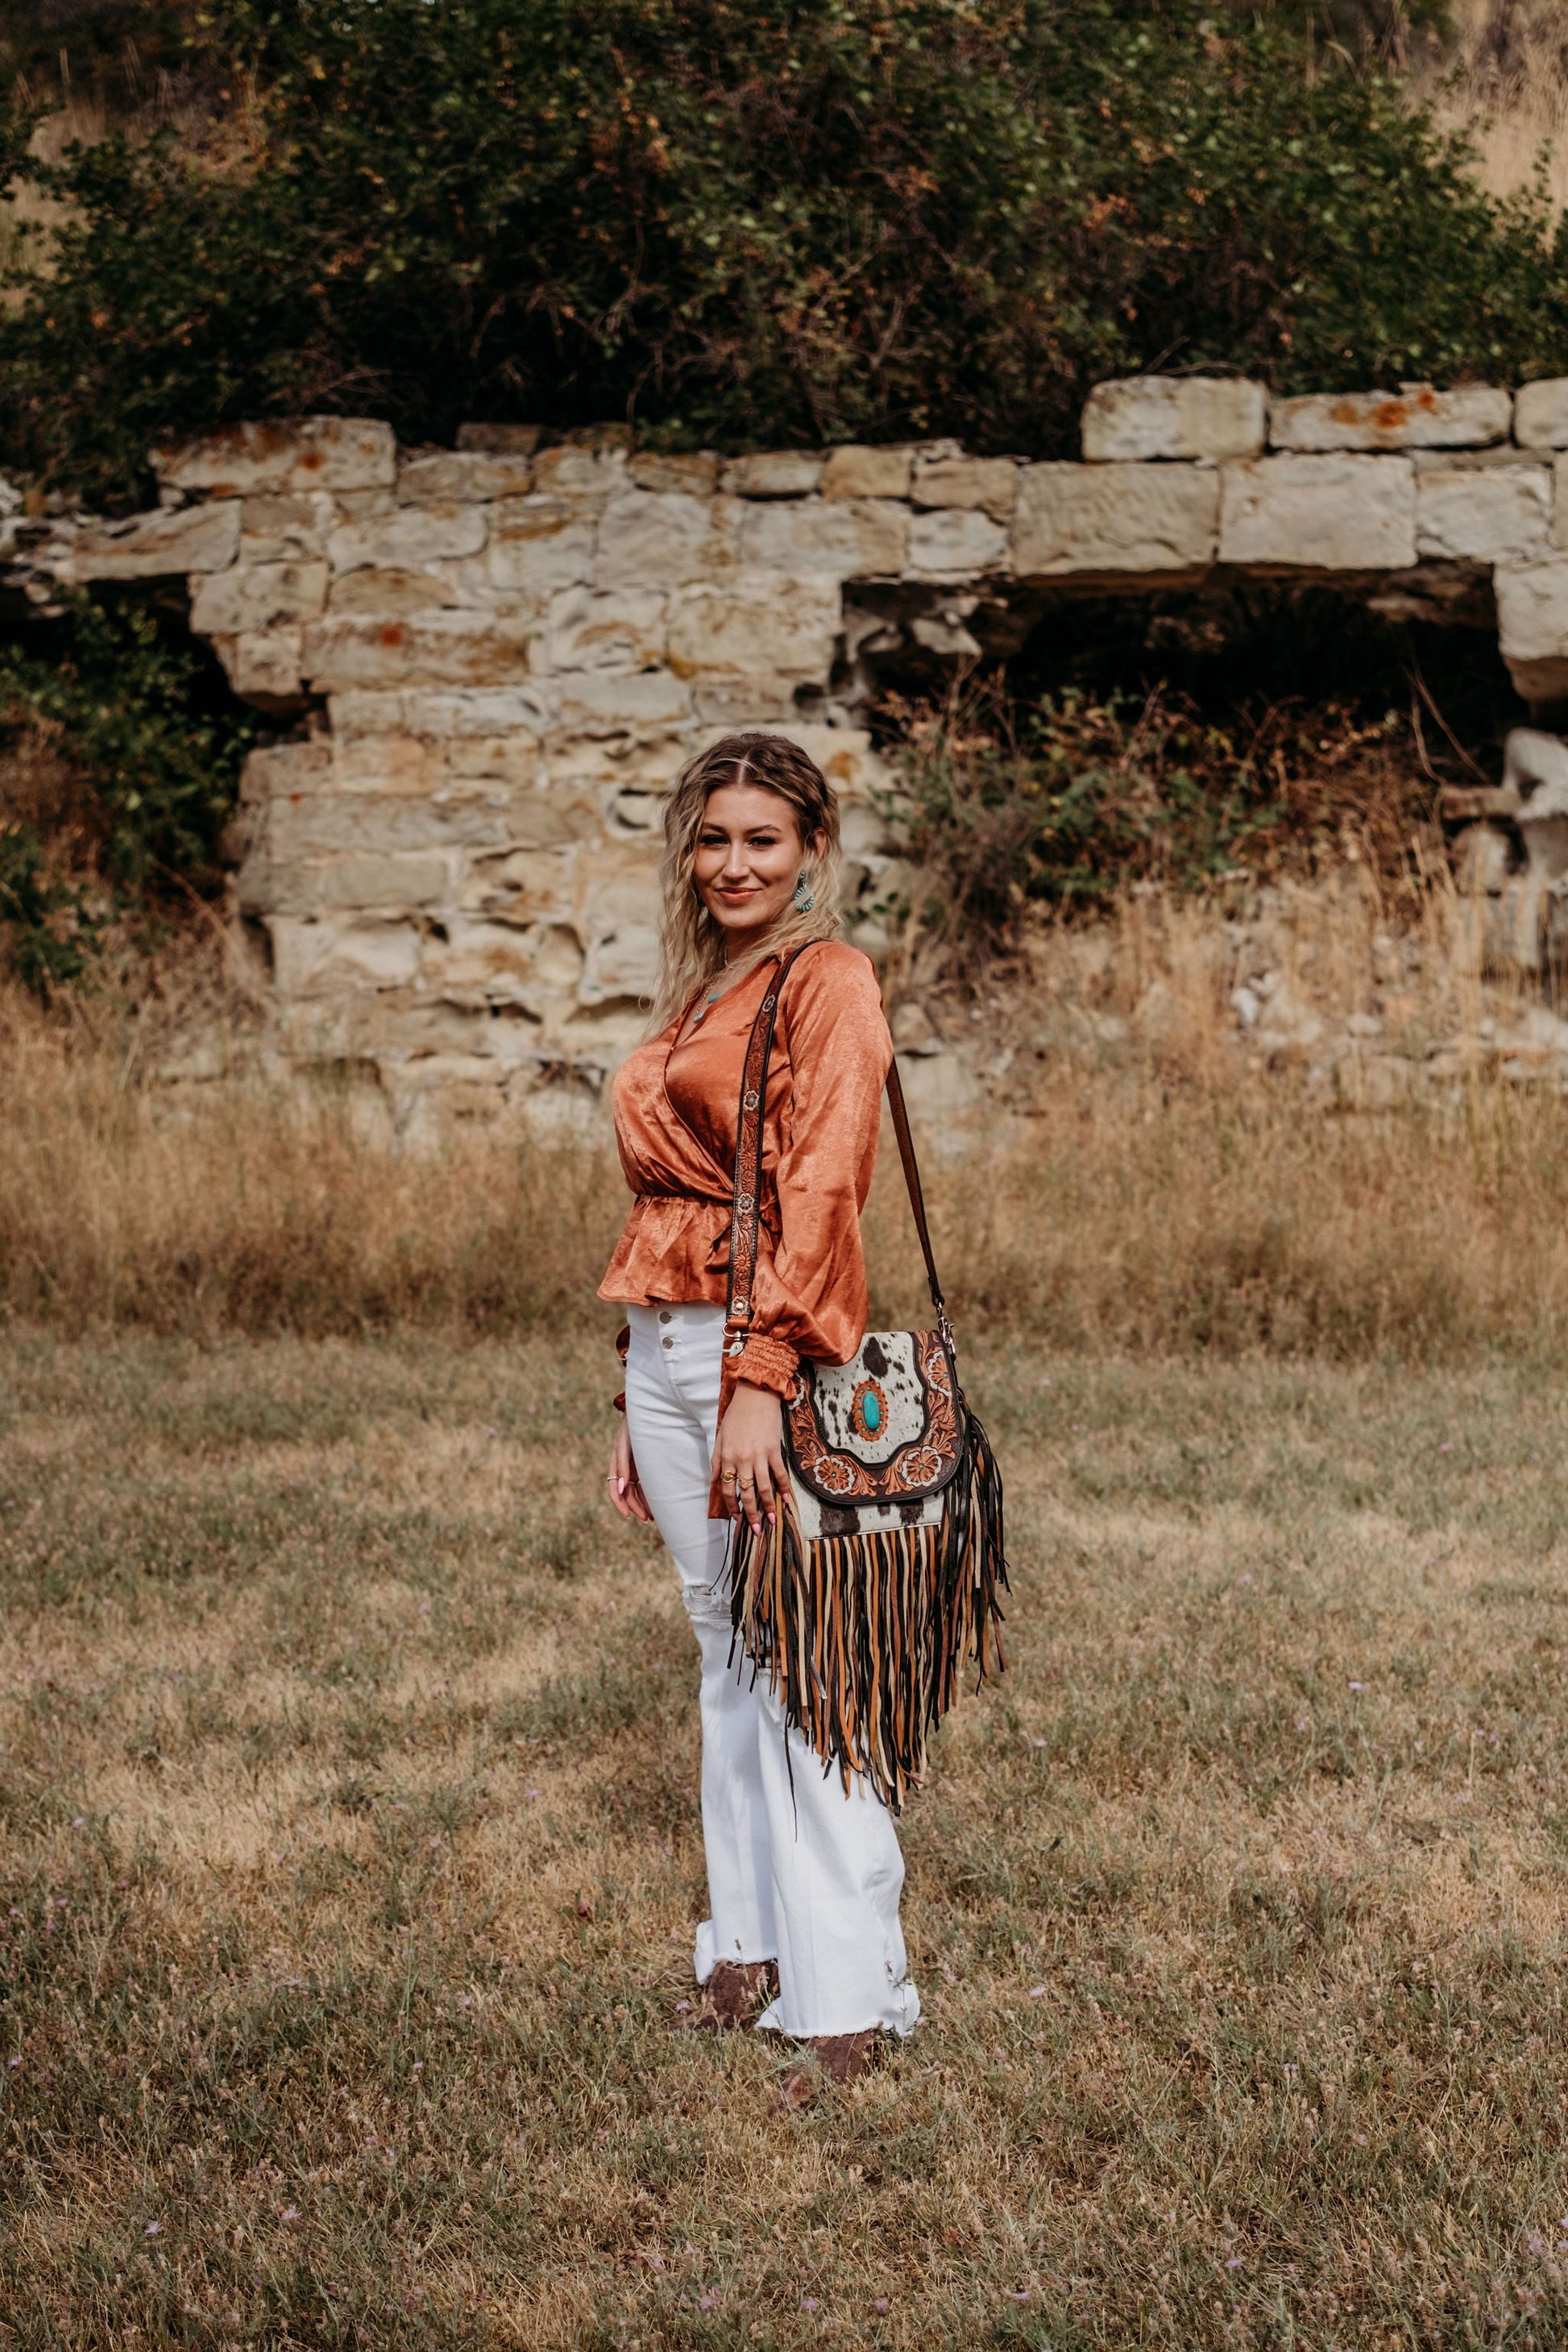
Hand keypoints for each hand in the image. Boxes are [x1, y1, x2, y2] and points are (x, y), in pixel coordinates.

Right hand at [607, 1418, 652, 1523]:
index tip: (628, 1516)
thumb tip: (621, 1488)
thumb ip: (622, 1465)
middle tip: (646, 1519)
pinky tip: (658, 1503)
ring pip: (637, 1491)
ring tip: (653, 1516)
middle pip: (627, 1494)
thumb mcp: (625, 1444)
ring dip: (643, 1504)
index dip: (620, 1504)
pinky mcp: (646, 1465)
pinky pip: (646, 1484)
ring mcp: (636, 1467)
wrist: (648, 1411)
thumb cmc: (633, 1426)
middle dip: (635, 1507)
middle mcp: (625, 1468)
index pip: (615, 1490)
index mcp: (616, 1463)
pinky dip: (650, 1494)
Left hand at [713, 1381, 786, 1532]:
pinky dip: (783, 1488)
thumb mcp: (720, 1437)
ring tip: (772, 1521)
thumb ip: (717, 1461)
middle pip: (746, 1493)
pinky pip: (779, 1474)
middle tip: (756, 1529)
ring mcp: (759, 1456)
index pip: (728, 1489)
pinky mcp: (774, 1450)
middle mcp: (742, 1460)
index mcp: (726, 1457)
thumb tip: (715, 1482)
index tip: (737, 1517)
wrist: (755, 1395)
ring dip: (768, 1506)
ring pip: (763, 1487)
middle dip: (751, 1514)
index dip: (732, 1506)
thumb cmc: (736, 1415)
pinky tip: (786, 1500)